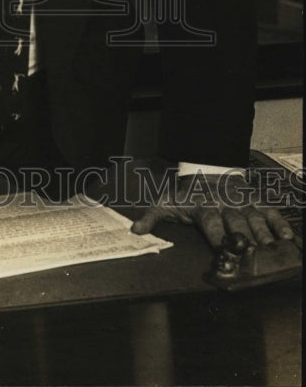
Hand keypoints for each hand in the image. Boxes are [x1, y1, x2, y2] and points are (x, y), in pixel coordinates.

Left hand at [131, 171, 294, 248]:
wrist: (206, 168)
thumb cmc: (187, 193)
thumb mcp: (166, 202)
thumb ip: (152, 217)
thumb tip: (135, 230)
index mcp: (204, 209)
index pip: (211, 225)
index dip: (218, 238)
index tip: (223, 251)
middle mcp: (225, 206)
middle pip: (236, 224)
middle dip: (245, 239)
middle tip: (253, 253)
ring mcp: (241, 203)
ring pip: (254, 219)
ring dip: (264, 234)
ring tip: (271, 249)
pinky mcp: (254, 201)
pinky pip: (268, 212)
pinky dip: (278, 224)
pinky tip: (286, 237)